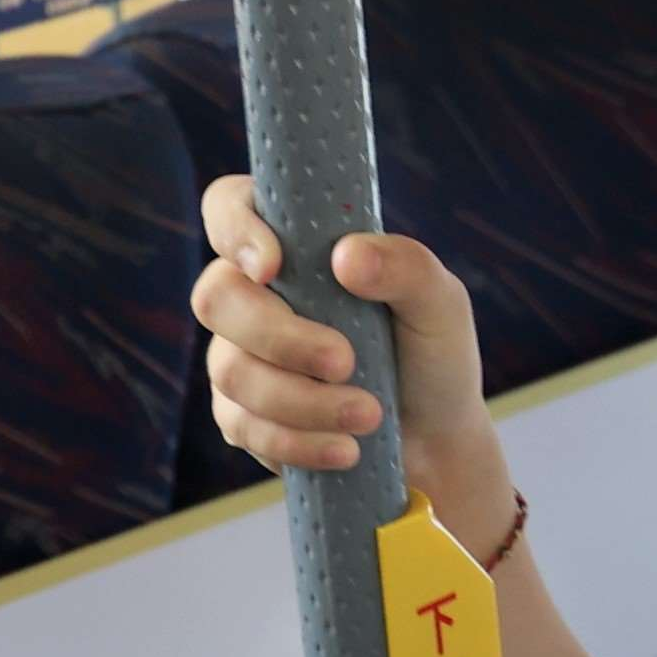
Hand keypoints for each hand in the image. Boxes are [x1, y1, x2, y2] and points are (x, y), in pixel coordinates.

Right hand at [191, 175, 504, 540]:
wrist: (433, 439)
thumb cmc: (432, 356)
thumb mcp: (440, 305)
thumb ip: (406, 268)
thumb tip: (348, 256)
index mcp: (297, 247)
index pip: (230, 207)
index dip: (235, 228)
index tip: (272, 266)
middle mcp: (255, 295)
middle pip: (216, 296)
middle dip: (280, 337)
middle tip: (345, 362)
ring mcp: (239, 355)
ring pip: (231, 371)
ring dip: (303, 400)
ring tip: (368, 415)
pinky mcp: (240, 414)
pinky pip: (242, 425)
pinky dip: (299, 440)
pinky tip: (345, 449)